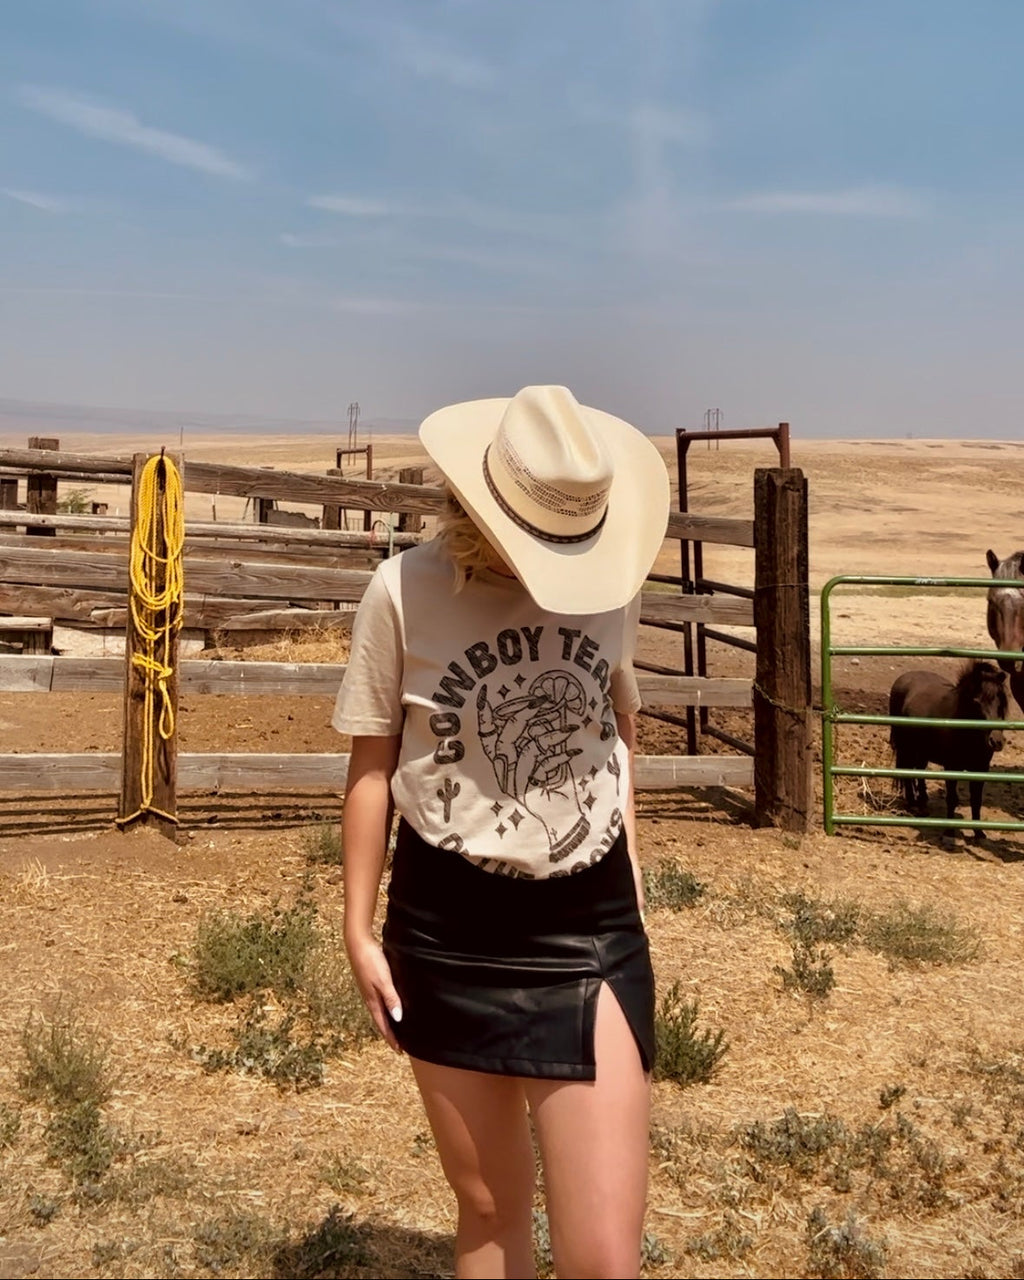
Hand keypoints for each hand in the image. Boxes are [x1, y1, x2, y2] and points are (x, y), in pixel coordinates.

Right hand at [345, 935, 402, 1051]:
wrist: (357, 942)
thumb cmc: (370, 960)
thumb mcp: (383, 981)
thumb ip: (391, 999)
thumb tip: (398, 1018)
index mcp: (372, 1000)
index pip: (383, 1025)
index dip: (391, 1038)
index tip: (399, 1050)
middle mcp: (370, 997)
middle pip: (380, 1020)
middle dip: (389, 1032)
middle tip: (398, 1044)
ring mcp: (369, 989)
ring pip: (379, 1010)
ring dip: (387, 1020)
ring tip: (395, 1027)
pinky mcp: (370, 980)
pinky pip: (379, 999)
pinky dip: (386, 1006)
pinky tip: (390, 1003)